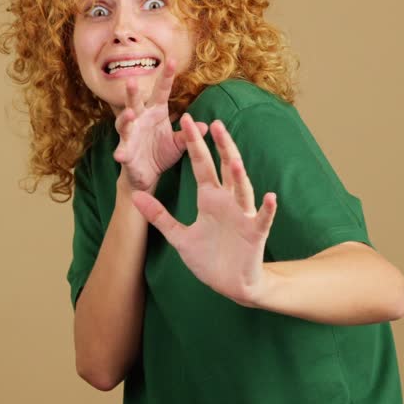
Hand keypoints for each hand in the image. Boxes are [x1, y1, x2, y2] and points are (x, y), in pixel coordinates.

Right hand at [112, 59, 207, 191]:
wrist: (147, 175)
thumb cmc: (161, 153)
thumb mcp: (179, 143)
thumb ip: (188, 134)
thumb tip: (205, 126)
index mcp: (155, 112)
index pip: (162, 91)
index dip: (167, 76)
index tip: (173, 60)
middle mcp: (140, 120)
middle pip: (136, 102)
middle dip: (133, 93)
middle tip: (132, 80)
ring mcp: (130, 136)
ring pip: (124, 124)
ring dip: (125, 119)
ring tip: (128, 114)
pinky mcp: (126, 153)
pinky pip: (122, 151)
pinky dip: (121, 152)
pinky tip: (120, 155)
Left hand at [130, 114, 277, 306]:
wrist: (230, 284)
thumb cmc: (208, 258)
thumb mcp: (179, 237)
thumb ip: (159, 216)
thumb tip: (134, 197)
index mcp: (209, 198)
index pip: (201, 165)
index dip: (193, 144)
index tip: (184, 119)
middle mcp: (228, 201)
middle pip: (225, 169)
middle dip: (221, 148)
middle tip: (215, 123)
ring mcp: (243, 216)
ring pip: (243, 191)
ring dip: (240, 177)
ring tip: (235, 161)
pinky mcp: (255, 233)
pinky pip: (263, 219)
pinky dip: (267, 209)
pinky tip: (270, 197)